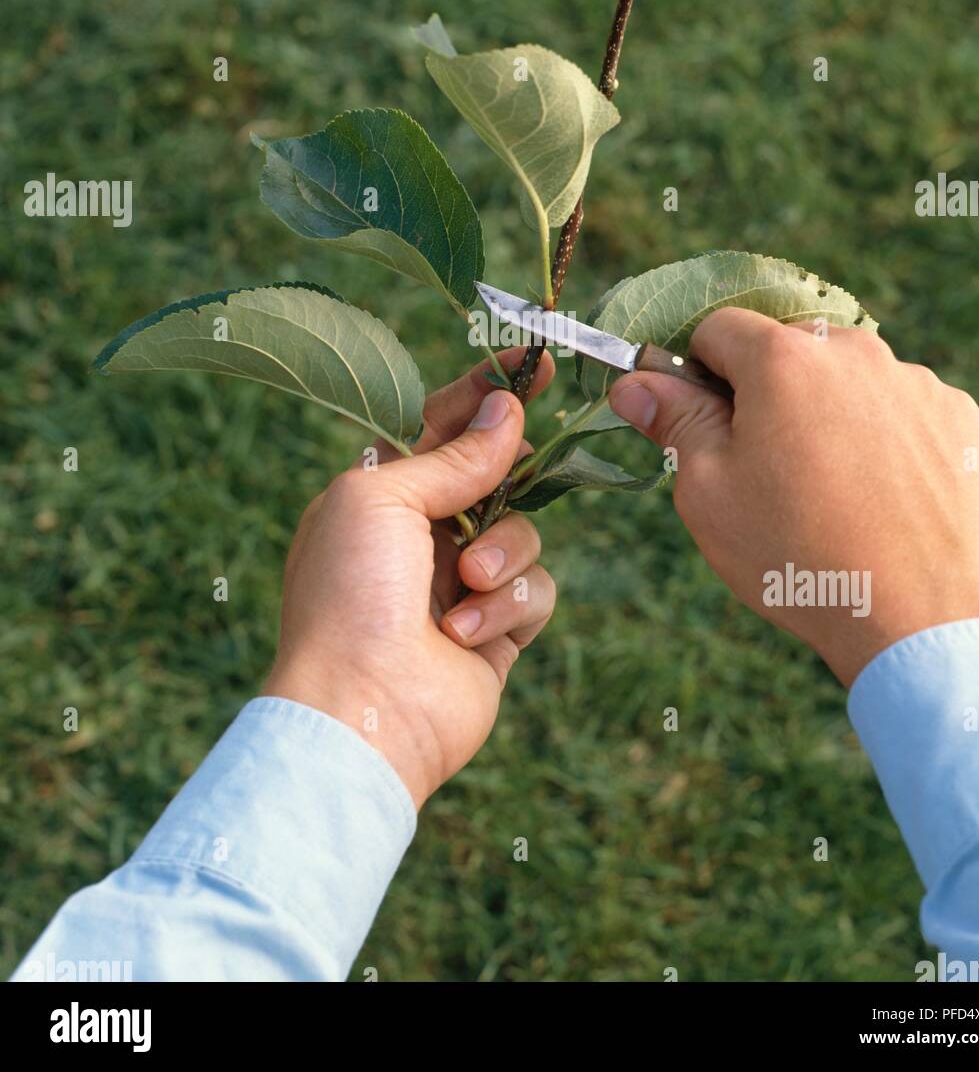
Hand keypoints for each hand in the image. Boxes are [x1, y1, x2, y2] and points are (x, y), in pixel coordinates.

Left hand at [263, 350, 556, 808]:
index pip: (441, 426)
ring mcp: (461, 586)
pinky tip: (463, 636)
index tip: (532, 361)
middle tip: (535, 441)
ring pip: (525, 534)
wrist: (361, 711)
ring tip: (463, 586)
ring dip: (501, 555)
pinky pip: (535, 593)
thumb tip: (508, 413)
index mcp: (380, 494)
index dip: (484, 392)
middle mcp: (423, 536)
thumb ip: (452, 455)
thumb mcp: (382, 496)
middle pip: (494, 477)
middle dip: (516, 463)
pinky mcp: (496, 634)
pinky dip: (505, 608)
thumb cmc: (349, 594)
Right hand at [608, 308, 978, 685]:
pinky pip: (901, 409)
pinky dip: (883, 438)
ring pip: (847, 380)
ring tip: (830, 494)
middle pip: (788, 351)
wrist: (917, 615)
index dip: (699, 372)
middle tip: (765, 470)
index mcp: (783, 359)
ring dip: (827, 414)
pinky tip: (878, 497)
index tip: (703, 422)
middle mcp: (854, 351)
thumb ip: (674, 421)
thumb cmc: (795, 554)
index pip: (719, 329)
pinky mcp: (957, 416)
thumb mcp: (709, 490)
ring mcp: (914, 381)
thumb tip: (633, 383)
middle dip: (767, 395)